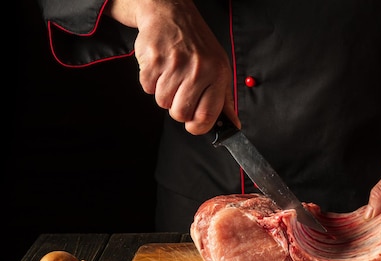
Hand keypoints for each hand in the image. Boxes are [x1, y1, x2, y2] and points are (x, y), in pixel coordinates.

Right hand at [107, 0, 238, 133]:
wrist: (172, 13)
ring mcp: (175, 64)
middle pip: (181, 114)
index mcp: (217, 74)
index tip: (194, 124)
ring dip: (164, 94)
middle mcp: (198, 69)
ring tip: (171, 76)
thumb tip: (232, 125)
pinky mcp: (153, 60)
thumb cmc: (198, 45)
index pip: (207, 116)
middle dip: (178, 110)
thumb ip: (224, 99)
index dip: (197, 126)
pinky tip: (161, 68)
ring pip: (162, 102)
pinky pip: (147, 89)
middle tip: (180, 93)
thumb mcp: (219, 68)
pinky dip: (151, 83)